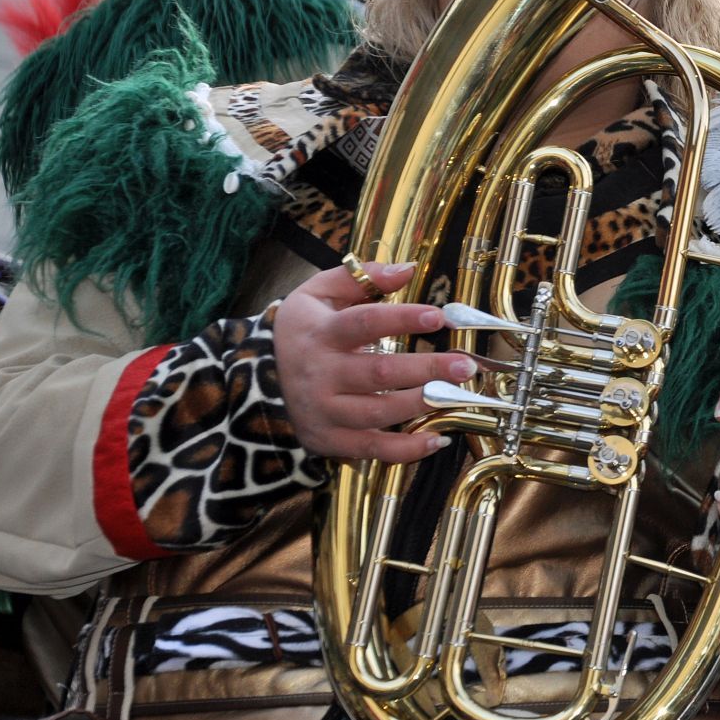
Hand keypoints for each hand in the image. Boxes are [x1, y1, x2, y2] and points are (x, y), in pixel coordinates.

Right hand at [272, 260, 472, 461]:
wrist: (255, 380)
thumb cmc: (302, 331)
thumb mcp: (318, 293)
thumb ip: (361, 278)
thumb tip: (406, 269)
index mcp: (319, 333)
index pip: (363, 324)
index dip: (401, 320)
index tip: (438, 316)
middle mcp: (320, 374)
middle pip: (378, 372)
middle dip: (426, 369)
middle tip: (465, 365)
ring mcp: (324, 411)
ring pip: (378, 412)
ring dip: (422, 404)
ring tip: (457, 393)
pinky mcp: (329, 440)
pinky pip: (371, 449)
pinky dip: (406, 450)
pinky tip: (438, 438)